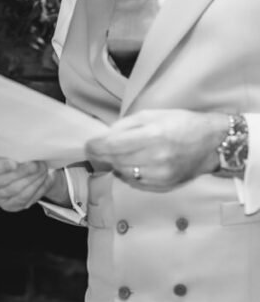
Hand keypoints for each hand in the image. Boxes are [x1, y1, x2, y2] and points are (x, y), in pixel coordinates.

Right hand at [0, 154, 63, 211]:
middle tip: (37, 164)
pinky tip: (44, 178)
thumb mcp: (8, 147)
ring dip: (32, 179)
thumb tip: (26, 149)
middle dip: (22, 172)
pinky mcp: (8, 206)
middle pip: (0, 181)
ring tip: (43, 169)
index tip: (15, 163)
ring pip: (14, 191)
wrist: (22, 167)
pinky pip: (24, 199)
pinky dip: (37, 188)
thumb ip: (11, 148)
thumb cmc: (12, 153)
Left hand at [85, 110, 225, 190]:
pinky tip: (134, 165)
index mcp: (153, 135)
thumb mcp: (153, 115)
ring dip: (116, 165)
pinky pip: (135, 182)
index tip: (88, 145)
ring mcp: (160, 175)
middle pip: (115, 161)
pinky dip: (129, 174)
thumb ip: (125, 125)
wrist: (212, 143)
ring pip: (123, 173)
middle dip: (102, 156)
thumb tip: (104, 137)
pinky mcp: (163, 186)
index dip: (95, 147)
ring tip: (119, 155)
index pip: (112, 146)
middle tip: (97, 151)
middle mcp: (156, 158)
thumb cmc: (182, 124)